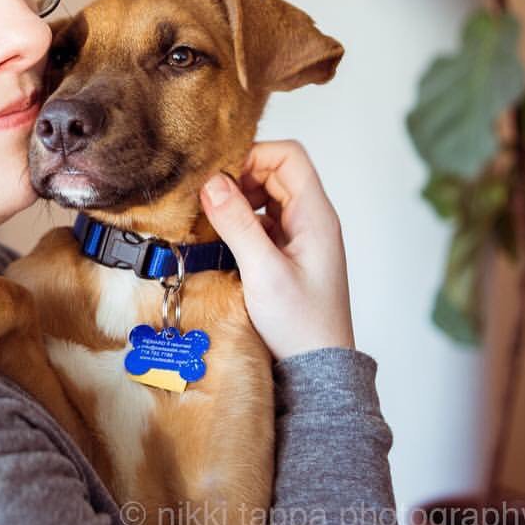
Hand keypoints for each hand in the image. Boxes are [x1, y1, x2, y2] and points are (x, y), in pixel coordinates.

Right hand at [198, 140, 355, 361]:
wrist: (315, 368)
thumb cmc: (300, 325)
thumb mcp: (263, 272)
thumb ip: (237, 224)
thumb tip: (211, 182)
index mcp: (316, 216)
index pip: (288, 156)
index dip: (253, 156)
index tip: (220, 177)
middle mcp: (310, 220)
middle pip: (274, 171)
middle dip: (239, 177)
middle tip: (208, 199)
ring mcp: (299, 236)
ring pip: (265, 195)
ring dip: (237, 199)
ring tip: (211, 219)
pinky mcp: (286, 253)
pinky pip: (261, 220)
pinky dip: (238, 221)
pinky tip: (220, 239)